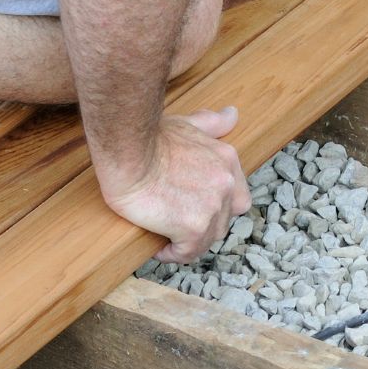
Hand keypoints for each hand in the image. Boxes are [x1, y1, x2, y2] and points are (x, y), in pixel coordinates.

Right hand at [100, 107, 251, 263]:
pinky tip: (158, 248)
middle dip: (202, 226)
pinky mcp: (192, 226)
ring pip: (206, 239)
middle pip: (223, 221)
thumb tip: (232, 114)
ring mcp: (213, 206)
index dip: (218, 209)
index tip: (194, 210)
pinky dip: (173, 253)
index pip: (238, 198)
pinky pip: (187, 252)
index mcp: (228, 160)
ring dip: (188, 243)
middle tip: (176, 226)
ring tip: (165, 239)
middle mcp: (227, 183)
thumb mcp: (188, 124)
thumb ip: (212, 124)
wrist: (129, 151)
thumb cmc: (151, 137)